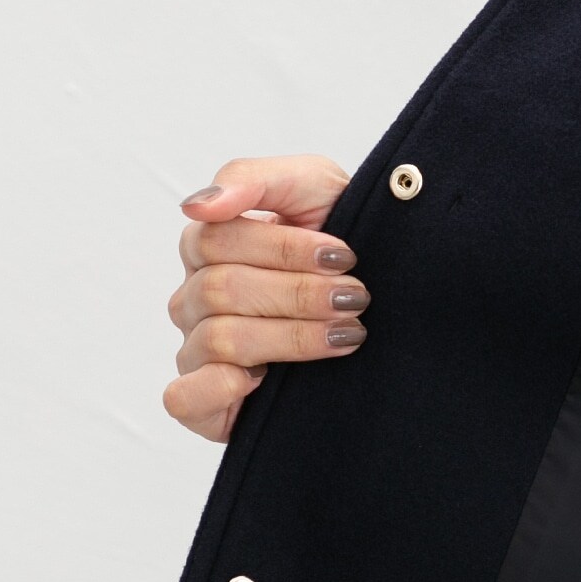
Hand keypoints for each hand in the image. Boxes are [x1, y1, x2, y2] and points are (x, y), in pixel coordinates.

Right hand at [164, 154, 367, 441]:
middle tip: (354, 299)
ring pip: (219, 340)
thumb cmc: (340, 242)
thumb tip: (198, 205)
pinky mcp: (203, 403)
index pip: (219, 240)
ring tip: (345, 334)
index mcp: (208, 246)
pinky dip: (218, 388)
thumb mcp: (313, 187)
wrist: (396, 311)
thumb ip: (254, 178)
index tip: (345, 258)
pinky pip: (183, 398)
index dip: (286, 250)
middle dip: (299, 294)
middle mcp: (195, 298)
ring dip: (291, 338)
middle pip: (222, 289)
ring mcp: (195, 351)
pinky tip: (264, 379)